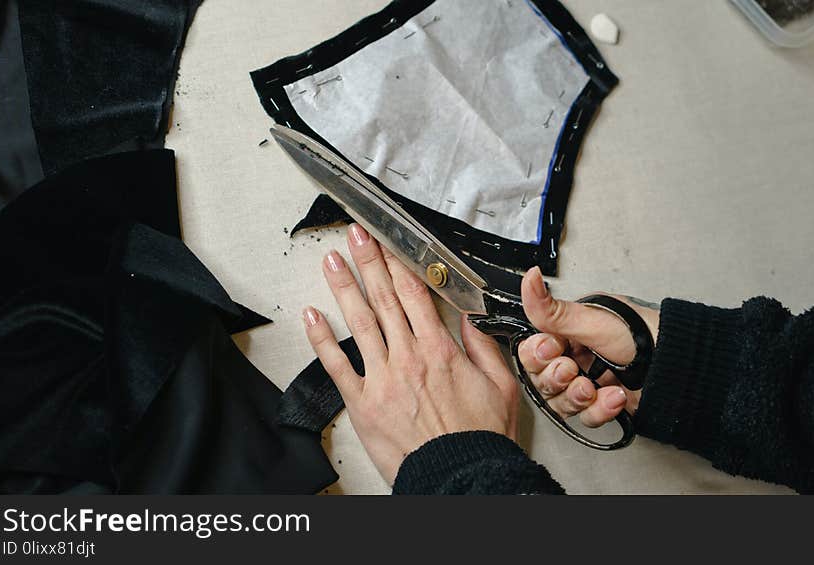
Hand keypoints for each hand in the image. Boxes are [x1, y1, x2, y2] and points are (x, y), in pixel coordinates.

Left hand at [302, 224, 518, 484]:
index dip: (399, 264)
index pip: (415, 294)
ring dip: (344, 288)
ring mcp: (382, 378)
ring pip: (359, 322)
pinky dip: (321, 339)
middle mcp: (408, 357)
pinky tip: (312, 316)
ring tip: (332, 261)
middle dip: (369, 262)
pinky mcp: (362, 402)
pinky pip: (336, 365)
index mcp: (440, 350)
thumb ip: (482, 348)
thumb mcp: (501, 387)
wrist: (459, 476)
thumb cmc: (478, 438)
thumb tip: (470, 319)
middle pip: (384, 299)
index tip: (389, 243)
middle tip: (356, 236)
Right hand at [517, 267, 659, 426]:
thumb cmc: (644, 334)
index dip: (537, 355)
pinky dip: (598, 410)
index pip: (532, 350)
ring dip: (575, 397)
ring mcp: (589, 381)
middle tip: (572, 370)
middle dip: (556, 378)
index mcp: (569, 332)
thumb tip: (530, 279)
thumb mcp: (593, 322)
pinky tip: (613, 397)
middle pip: (542, 379)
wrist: (681, 364)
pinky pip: (585, 417)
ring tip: (593, 388)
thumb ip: (553, 310)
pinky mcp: (603, 404)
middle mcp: (576, 356)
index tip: (553, 349)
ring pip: (559, 402)